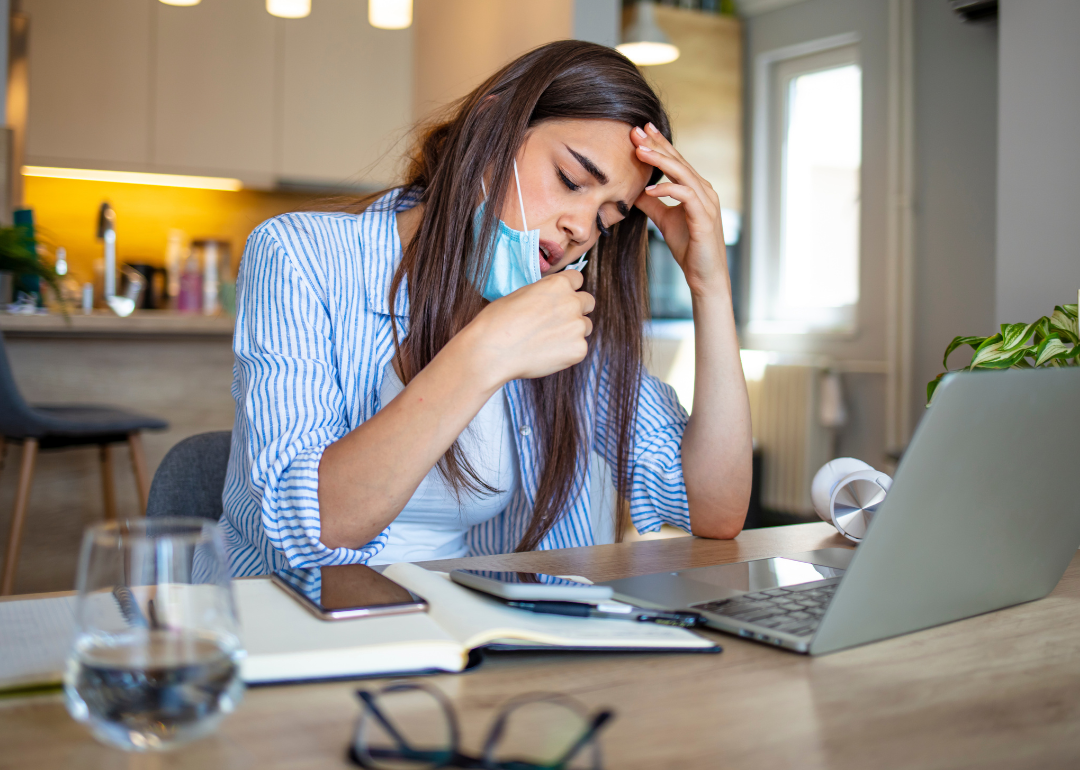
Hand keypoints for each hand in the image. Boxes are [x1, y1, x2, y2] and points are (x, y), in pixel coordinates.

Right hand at [458, 270, 594, 383]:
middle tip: (558, 322)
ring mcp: (578, 327)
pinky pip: (579, 348)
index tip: (561, 299)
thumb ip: (544, 294)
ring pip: (585, 327)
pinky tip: (546, 354)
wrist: (493, 350)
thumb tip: (551, 301)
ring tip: (547, 340)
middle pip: (588, 302)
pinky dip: (567, 352)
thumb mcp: (521, 294)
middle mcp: (573, 302)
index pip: (577, 279)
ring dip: (573, 331)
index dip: (569, 290)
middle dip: (577, 309)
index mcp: (558, 284)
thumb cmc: (498, 321)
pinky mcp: (578, 350)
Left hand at [631, 123, 729, 298]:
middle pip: (678, 161)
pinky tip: (650, 189)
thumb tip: (634, 190)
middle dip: (657, 144)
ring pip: (683, 174)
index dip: (659, 144)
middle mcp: (704, 191)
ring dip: (660, 161)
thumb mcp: (665, 220)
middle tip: (636, 131)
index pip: (675, 161)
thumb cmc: (689, 247)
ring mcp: (707, 203)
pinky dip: (667, 189)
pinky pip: (686, 196)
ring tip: (640, 151)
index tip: (640, 131)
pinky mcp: (704, 219)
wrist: (705, 275)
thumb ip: (652, 203)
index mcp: (696, 188)